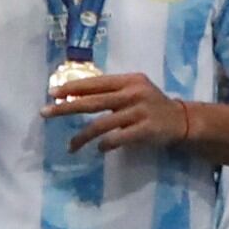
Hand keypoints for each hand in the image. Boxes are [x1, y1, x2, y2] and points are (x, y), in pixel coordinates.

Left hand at [40, 71, 190, 153]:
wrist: (181, 120)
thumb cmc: (151, 104)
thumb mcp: (134, 90)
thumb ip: (111, 91)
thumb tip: (74, 95)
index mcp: (129, 80)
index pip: (96, 83)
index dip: (73, 87)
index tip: (52, 93)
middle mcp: (134, 93)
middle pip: (93, 101)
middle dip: (67, 107)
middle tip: (46, 112)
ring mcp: (140, 112)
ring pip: (102, 124)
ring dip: (82, 136)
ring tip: (70, 146)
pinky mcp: (145, 129)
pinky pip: (117, 138)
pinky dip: (104, 144)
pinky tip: (98, 148)